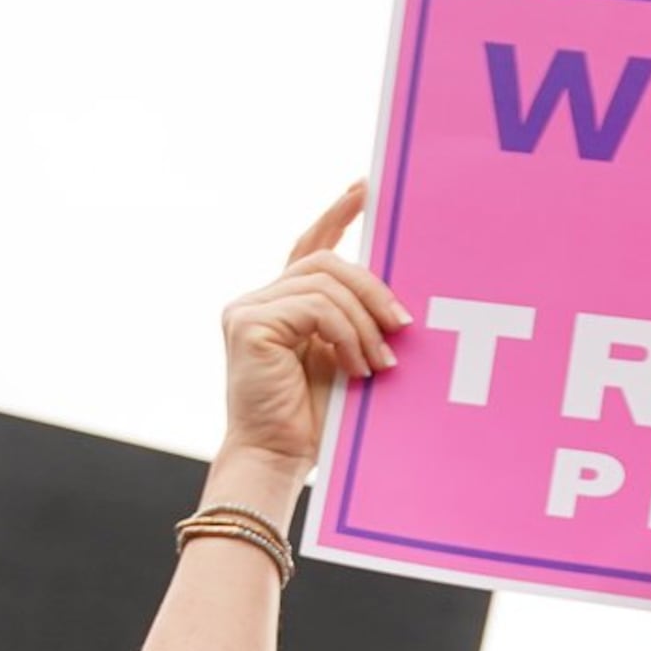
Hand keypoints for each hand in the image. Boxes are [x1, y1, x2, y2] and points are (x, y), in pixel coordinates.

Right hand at [215, 185, 405, 482]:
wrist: (278, 462)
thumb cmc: (314, 422)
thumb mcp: (347, 359)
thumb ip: (356, 322)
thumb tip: (398, 299)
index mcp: (282, 306)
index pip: (311, 246)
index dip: (338, 214)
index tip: (367, 188)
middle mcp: (259, 301)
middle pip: (325, 262)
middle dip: (372, 288)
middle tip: (403, 326)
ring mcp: (248, 310)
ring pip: (324, 283)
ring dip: (363, 322)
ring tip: (378, 363)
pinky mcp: (247, 324)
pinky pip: (314, 307)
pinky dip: (344, 334)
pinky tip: (354, 367)